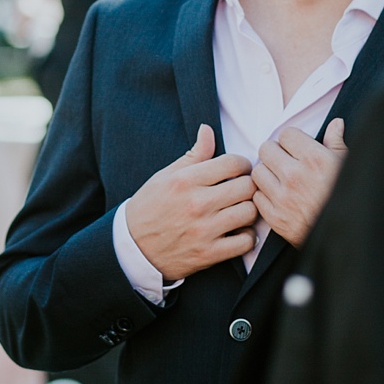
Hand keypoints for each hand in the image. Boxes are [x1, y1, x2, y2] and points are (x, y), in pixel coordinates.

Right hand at [123, 120, 257, 278]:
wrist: (133, 248)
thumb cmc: (150, 207)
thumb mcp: (166, 176)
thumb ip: (193, 155)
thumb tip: (207, 129)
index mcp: (186, 180)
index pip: (232, 163)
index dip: (242, 164)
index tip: (240, 170)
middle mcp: (197, 204)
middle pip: (246, 187)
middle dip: (248, 185)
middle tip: (243, 189)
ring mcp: (204, 230)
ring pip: (249, 213)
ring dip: (250, 210)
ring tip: (241, 210)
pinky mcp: (208, 254)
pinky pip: (245, 242)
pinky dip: (247, 237)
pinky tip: (239, 232)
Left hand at [252, 116, 344, 246]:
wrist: (346, 237)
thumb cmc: (348, 199)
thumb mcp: (347, 167)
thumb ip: (336, 143)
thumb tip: (335, 124)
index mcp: (314, 159)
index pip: (286, 134)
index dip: (291, 140)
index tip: (296, 149)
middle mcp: (295, 176)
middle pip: (266, 149)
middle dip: (275, 153)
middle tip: (285, 162)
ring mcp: (283, 198)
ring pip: (258, 172)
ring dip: (267, 174)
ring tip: (279, 179)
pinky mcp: (276, 218)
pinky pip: (257, 197)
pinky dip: (265, 196)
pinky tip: (278, 198)